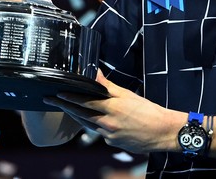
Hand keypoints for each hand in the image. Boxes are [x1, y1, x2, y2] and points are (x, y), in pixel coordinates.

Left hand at [44, 71, 183, 153]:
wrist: (163, 132)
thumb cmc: (149, 111)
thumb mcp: (128, 95)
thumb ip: (109, 86)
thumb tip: (96, 72)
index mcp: (112, 108)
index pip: (85, 102)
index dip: (69, 97)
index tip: (57, 93)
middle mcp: (108, 124)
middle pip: (81, 115)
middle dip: (65, 106)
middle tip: (52, 100)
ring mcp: (109, 136)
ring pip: (88, 125)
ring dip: (76, 117)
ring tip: (66, 109)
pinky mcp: (113, 143)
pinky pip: (100, 133)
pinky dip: (94, 126)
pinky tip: (93, 120)